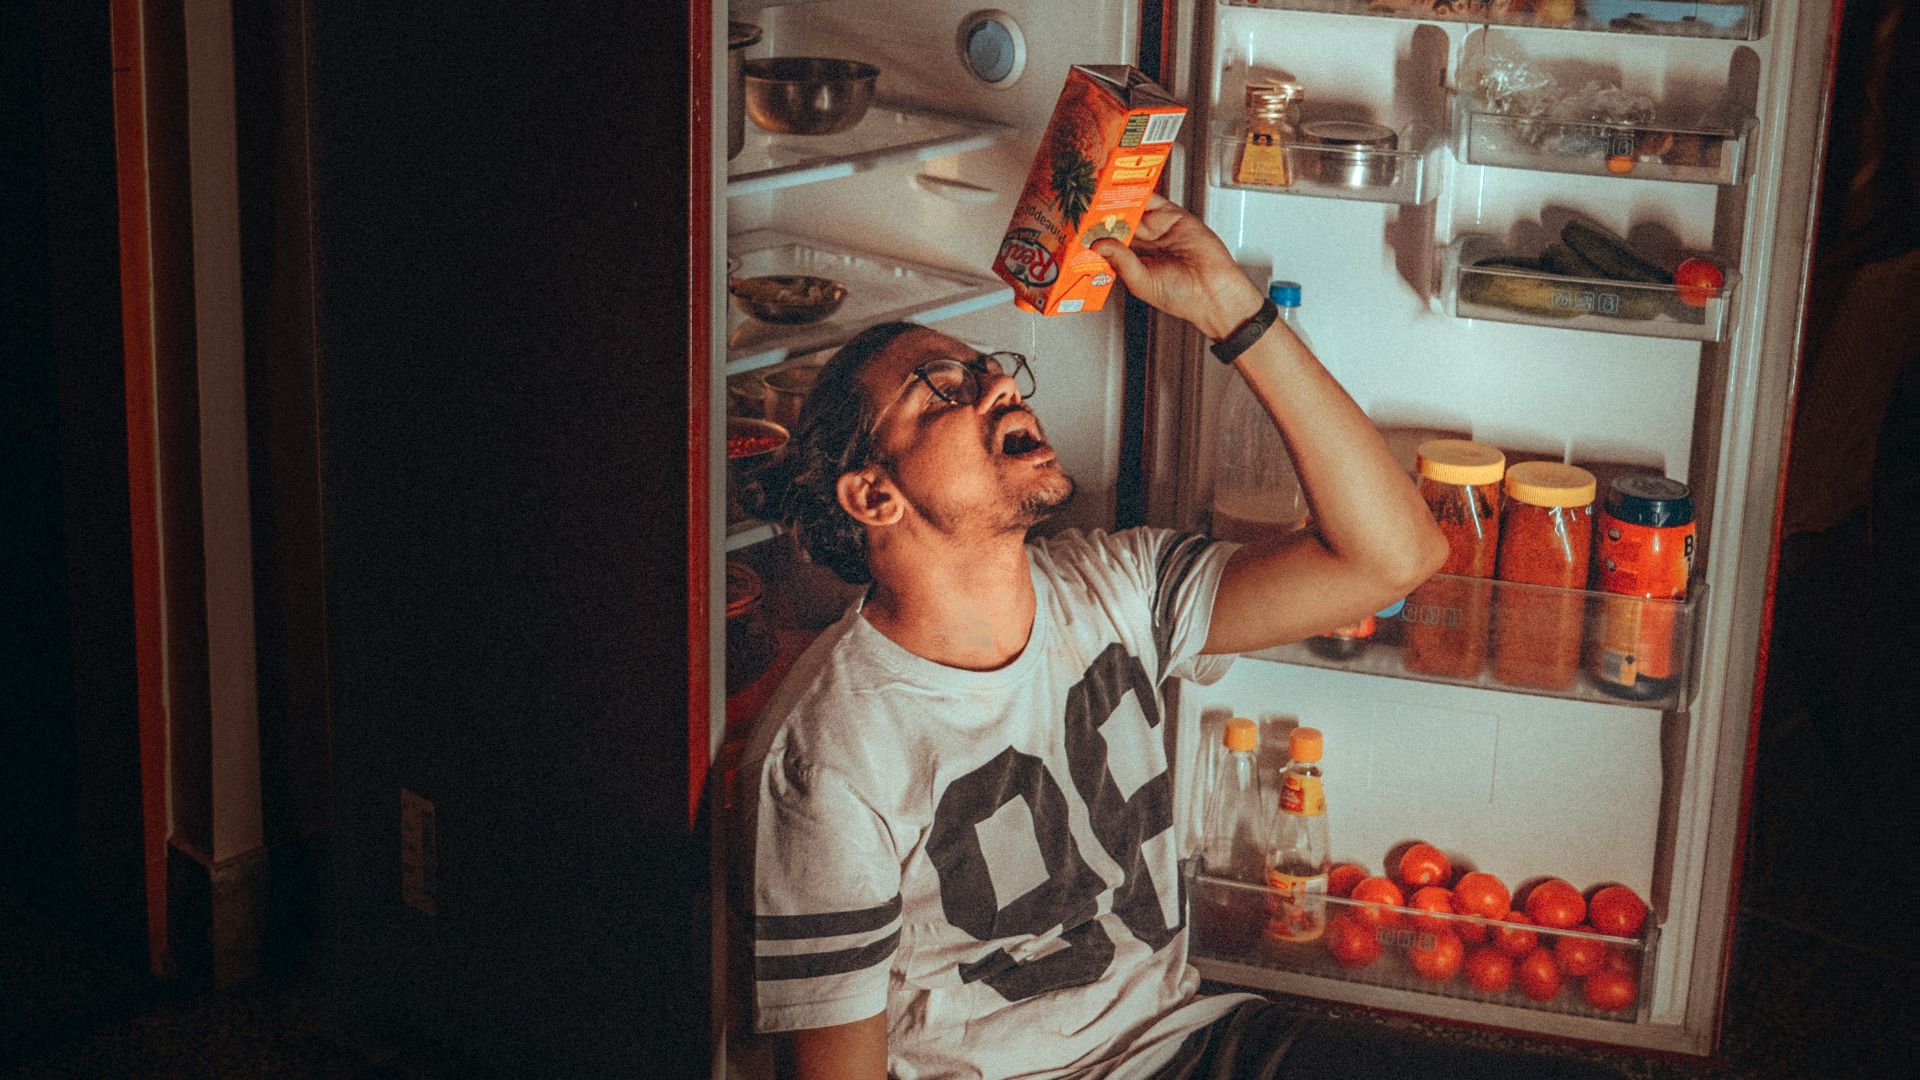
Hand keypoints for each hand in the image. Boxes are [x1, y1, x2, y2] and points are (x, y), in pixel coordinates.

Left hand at [1091, 194, 1264, 340]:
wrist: (1213, 291)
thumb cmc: (1182, 297)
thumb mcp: (1142, 282)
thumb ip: (1121, 261)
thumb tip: (1099, 245)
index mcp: (1133, 263)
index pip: (1108, 244)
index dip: (1094, 235)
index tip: (1078, 228)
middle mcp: (1144, 244)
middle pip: (1118, 223)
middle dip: (1102, 215)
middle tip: (1084, 205)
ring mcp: (1158, 229)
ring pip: (1133, 209)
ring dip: (1118, 201)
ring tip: (1100, 193)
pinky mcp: (1173, 217)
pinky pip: (1154, 200)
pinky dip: (1140, 192)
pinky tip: (1126, 188)